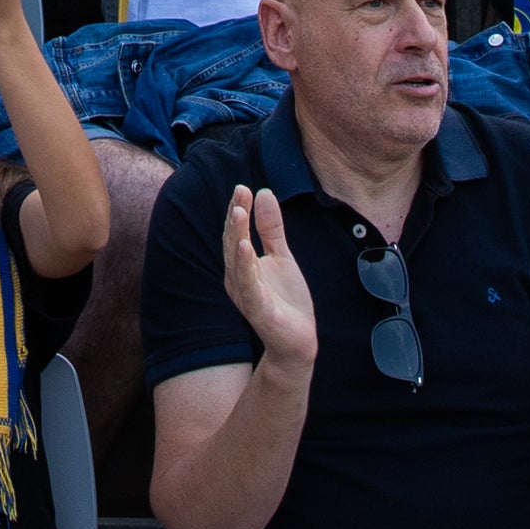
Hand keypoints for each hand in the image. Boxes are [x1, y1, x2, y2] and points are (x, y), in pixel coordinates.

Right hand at [222, 187, 322, 365]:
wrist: (297, 341)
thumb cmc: (286, 300)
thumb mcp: (282, 257)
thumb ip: (271, 228)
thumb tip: (262, 192)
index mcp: (241, 266)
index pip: (235, 233)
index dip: (238, 209)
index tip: (242, 187)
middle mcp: (237, 279)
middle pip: (232, 243)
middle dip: (235, 218)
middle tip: (239, 192)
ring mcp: (246, 295)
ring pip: (237, 262)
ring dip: (236, 236)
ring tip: (238, 212)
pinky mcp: (258, 310)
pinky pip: (250, 285)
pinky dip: (246, 266)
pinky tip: (246, 247)